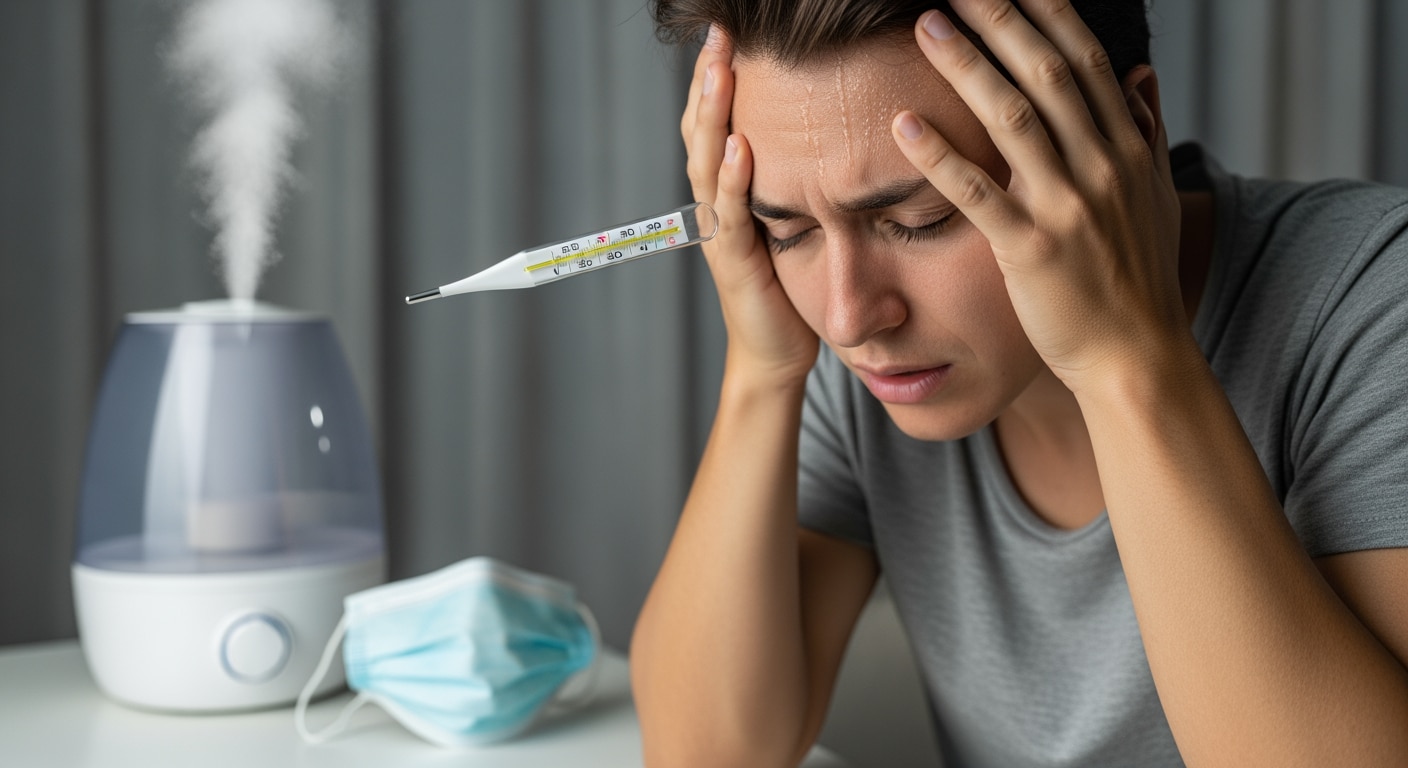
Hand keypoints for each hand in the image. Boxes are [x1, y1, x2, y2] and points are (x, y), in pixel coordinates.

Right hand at [682, 27, 818, 383]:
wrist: (777, 353)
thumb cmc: (790, 288)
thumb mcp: (794, 220)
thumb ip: (795, 181)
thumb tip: (829, 130)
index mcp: (728, 191)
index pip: (716, 121)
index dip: (718, 77)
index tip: (730, 35)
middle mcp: (714, 204)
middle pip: (701, 129)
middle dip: (709, 79)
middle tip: (718, 33)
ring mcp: (719, 231)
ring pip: (707, 162)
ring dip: (714, 114)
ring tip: (722, 70)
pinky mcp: (735, 261)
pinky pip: (731, 213)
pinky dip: (733, 178)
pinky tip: (740, 145)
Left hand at [891, 0, 1190, 394]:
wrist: (1137, 357)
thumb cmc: (1138, 281)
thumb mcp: (1154, 198)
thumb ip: (1144, 132)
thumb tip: (1140, 74)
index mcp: (1125, 149)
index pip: (1085, 62)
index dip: (1048, 14)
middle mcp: (1100, 167)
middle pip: (1045, 74)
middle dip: (1000, 21)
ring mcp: (1066, 207)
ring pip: (1011, 119)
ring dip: (965, 67)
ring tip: (926, 27)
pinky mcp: (1031, 250)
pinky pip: (978, 194)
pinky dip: (940, 155)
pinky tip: (903, 124)